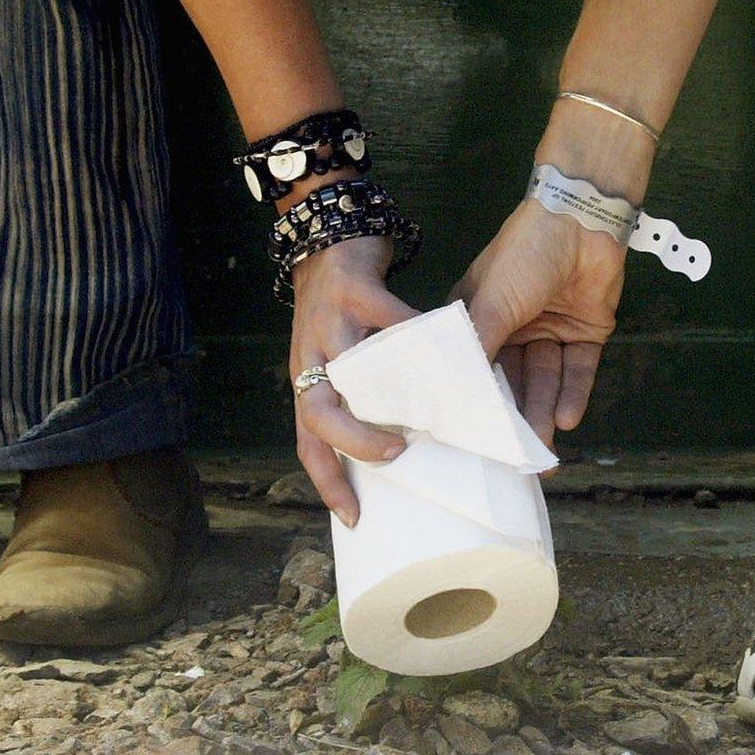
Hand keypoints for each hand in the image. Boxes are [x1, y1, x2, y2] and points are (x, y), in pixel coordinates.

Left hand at [289, 235, 419, 526]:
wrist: (329, 235)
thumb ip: (369, 390)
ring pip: (350, 369)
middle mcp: (312, 357)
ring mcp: (328, 322)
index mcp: (309, 380)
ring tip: (428, 404)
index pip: (308, 444)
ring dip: (388, 391)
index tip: (355, 518)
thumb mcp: (345, 353)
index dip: (327, 483)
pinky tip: (446, 342)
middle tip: (396, 455)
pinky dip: (417, 331)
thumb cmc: (346, 306)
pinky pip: (387, 315)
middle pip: (316, 414)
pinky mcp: (352, 287)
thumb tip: (415, 433)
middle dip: (353, 444)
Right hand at [454, 201, 627, 447]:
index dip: (471, 400)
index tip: (467, 439)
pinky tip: (567, 419)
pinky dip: (572, 393)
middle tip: (513, 457)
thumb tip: (455, 398)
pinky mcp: (584, 331)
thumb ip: (476, 350)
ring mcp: (548, 329)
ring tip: (543, 450)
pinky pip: (577, 369)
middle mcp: (510, 327)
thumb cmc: (523, 255)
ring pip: (544, 379)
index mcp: (478, 316)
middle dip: (513, 416)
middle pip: (510, 380)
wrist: (583, 220)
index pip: (471, 366)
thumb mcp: (490, 302)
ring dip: (542, 411)